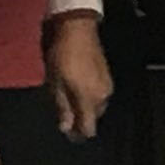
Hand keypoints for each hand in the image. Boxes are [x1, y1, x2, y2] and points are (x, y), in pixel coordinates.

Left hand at [46, 13, 113, 142]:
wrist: (78, 30)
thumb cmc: (63, 57)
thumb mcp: (56, 84)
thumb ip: (63, 108)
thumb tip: (65, 128)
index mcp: (89, 100)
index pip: (88, 129)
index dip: (77, 134)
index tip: (65, 131)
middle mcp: (103, 96)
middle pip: (93, 119)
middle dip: (80, 120)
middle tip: (63, 112)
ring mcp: (107, 86)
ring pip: (97, 107)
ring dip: (85, 108)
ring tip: (69, 98)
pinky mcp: (108, 77)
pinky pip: (99, 96)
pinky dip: (89, 97)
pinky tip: (77, 88)